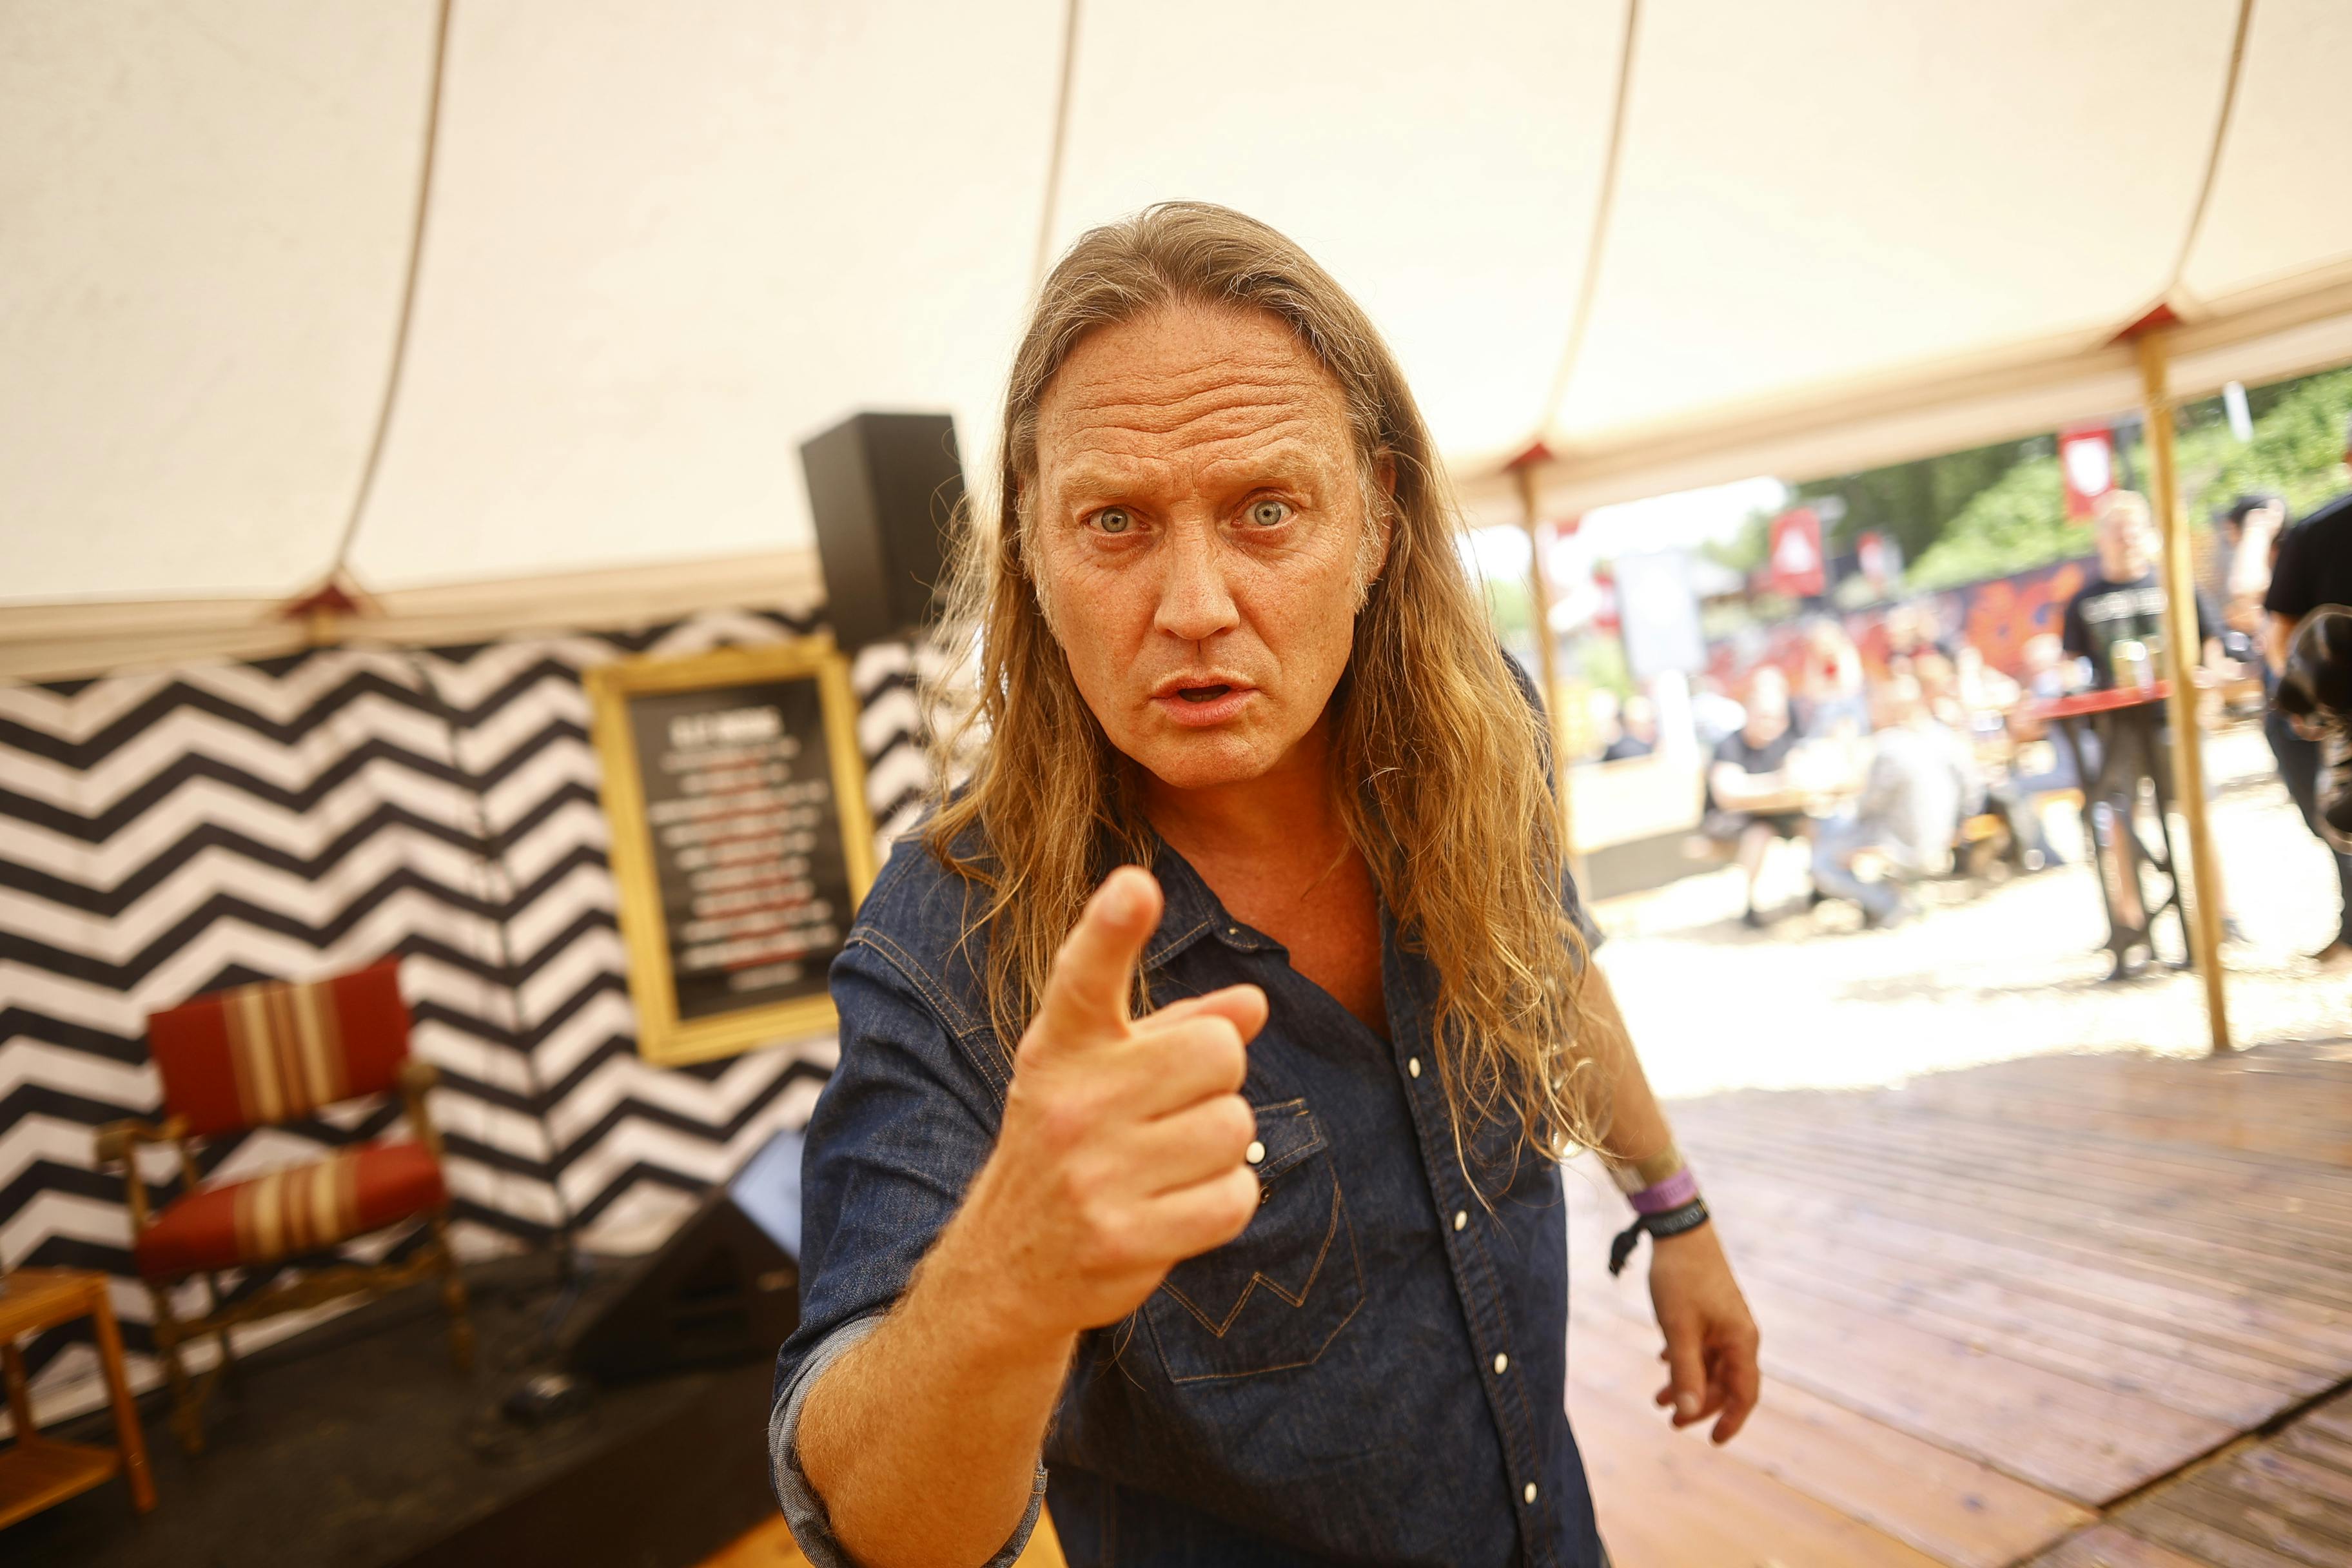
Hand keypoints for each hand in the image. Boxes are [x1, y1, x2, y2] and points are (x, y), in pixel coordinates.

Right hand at [946, 866, 1268, 1347]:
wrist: (1007, 1266)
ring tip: (1167, 1164)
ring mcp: (1092, 1174)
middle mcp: (1069, 1103)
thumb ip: (1180, 1027)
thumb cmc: (1075, 1144)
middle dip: (1215, 1079)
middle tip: (1170, 1110)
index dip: (1113, 929)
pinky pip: (1234, 1197)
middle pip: (1217, 1052)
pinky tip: (1176, 1207)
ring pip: (1234, 1127)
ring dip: (1220, 1147)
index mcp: (1060, 1047)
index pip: (1086, 974)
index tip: (1135, 886)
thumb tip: (1253, 1003)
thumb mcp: (1104, 1072)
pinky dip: (1223, 1201)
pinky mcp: (1122, 1238)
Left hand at [1648, 1223, 1760, 1442]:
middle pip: (1725, 1383)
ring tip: (1659, 1399)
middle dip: (1699, 1405)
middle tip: (1670, 1421)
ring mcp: (1725, 1322)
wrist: (1679, 1231)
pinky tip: (1663, 1362)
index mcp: (1740, 1341)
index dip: (1731, 1421)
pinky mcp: (1711, 1310)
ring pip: (1711, 1364)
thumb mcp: (1678, 1330)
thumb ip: (1685, 1373)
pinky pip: (1702, 1345)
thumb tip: (1689, 1413)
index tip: (1713, 1441)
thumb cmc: (1680, 1279)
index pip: (1744, 1394)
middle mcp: (1739, 1334)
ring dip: (1688, 1383)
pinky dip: (1684, 1360)